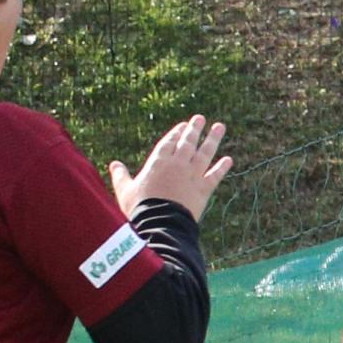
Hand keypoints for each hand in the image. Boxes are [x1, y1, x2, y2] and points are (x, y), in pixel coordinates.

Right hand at [114, 115, 232, 218]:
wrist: (159, 224)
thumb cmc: (139, 208)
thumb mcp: (125, 190)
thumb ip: (121, 176)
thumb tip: (113, 164)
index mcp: (158, 163)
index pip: (169, 142)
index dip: (176, 133)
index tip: (183, 125)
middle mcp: (177, 165)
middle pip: (188, 143)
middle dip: (194, 130)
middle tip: (200, 118)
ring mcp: (192, 176)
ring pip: (205, 154)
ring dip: (213, 140)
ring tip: (220, 127)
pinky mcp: (203, 190)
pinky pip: (215, 176)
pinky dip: (222, 167)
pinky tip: (229, 160)